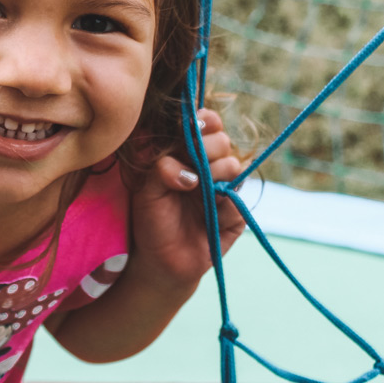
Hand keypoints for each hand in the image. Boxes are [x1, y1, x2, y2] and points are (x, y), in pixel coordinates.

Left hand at [126, 108, 245, 292]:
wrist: (161, 261)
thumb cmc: (151, 220)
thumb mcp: (146, 190)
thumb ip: (160, 168)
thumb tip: (182, 167)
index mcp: (187, 153)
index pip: (205, 123)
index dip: (203, 120)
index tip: (192, 127)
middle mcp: (209, 166)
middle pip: (222, 140)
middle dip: (206, 147)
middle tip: (191, 161)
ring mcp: (224, 188)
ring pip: (233, 165)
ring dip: (214, 172)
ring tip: (195, 188)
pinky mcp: (235, 213)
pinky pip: (237, 199)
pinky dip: (222, 203)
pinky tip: (209, 214)